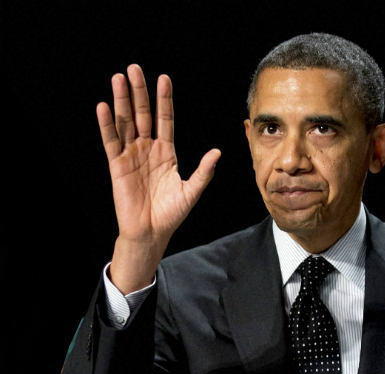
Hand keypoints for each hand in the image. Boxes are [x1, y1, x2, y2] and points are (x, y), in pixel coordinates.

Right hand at [97, 64, 220, 292]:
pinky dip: (107, 125)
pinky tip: (105, 106)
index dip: (164, 100)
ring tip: (119, 78)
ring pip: (125, 122)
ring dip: (122, 101)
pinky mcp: (117, 166)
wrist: (152, 232)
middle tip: (135, 68)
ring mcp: (131, 155)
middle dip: (139, 92)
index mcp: (166, 152)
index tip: (164, 78)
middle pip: (142, 114)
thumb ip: (203, 171)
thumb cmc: (171, 214)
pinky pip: (111, 142)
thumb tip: (217, 152)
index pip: (165, 119)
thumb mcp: (191, 191)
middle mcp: (148, 149)